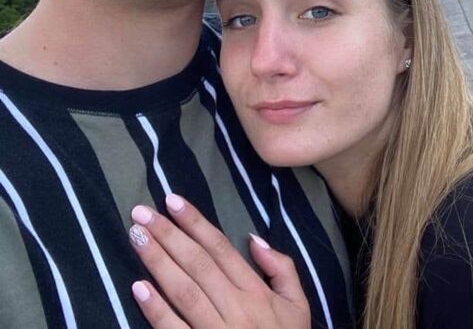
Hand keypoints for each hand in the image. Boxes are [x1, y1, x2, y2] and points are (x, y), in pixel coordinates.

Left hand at [128, 194, 310, 327]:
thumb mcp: (297, 307)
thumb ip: (282, 269)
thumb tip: (254, 239)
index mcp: (257, 292)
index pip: (220, 249)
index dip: (195, 223)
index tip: (172, 201)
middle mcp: (236, 309)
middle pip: (198, 264)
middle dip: (168, 234)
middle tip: (142, 213)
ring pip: (184, 291)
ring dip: (158, 261)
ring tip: (136, 236)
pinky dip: (157, 310)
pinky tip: (138, 288)